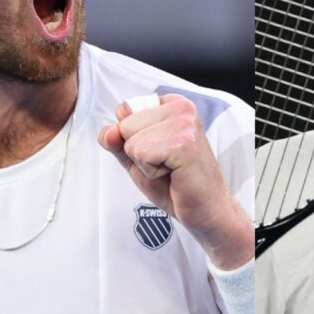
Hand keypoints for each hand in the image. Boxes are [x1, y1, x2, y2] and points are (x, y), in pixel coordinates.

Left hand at [97, 94, 253, 269]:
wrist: (205, 210)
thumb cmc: (175, 184)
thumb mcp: (137, 159)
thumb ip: (118, 142)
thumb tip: (107, 132)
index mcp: (172, 104)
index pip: (124, 111)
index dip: (132, 139)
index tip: (159, 152)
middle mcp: (181, 107)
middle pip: (125, 125)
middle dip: (138, 152)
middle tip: (166, 164)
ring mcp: (185, 123)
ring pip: (131, 142)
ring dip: (145, 164)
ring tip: (171, 169)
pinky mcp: (185, 143)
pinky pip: (141, 154)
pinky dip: (151, 172)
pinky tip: (174, 174)